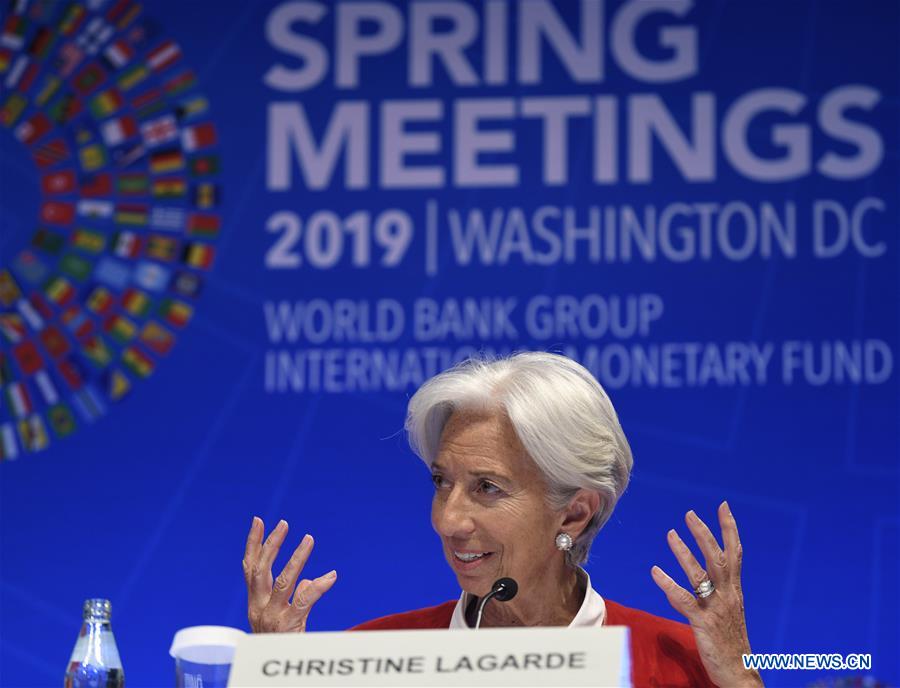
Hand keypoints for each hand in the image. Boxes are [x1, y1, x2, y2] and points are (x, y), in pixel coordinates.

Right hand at [242, 517, 336, 632]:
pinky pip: (305, 600)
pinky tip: (331, 575)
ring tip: (309, 538)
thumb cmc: (281, 642)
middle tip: (284, 523)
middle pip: (260, 570)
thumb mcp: (282, 617)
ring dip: (297, 558)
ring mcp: (273, 617)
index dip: (253, 543)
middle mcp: (259, 607)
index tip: (258, 519)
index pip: (250, 567)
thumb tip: (307, 581)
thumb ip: (291, 596)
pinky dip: (318, 586)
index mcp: (254, 602)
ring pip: (283, 581)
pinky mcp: (290, 625)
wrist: (275, 670)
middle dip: (271, 544)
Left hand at [651, 502, 762, 687]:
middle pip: (718, 558)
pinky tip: (655, 571)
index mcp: (735, 591)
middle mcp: (728, 595)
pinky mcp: (703, 623)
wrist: (740, 674)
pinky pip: (683, 600)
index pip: (736, 553)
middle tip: (689, 513)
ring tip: (671, 533)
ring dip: (684, 553)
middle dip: (705, 534)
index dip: (730, 529)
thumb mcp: (729, 611)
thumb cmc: (732, 643)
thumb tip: (705, 576)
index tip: (723, 506)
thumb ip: (719, 591)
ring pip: (700, 575)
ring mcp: (716, 609)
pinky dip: (668, 584)